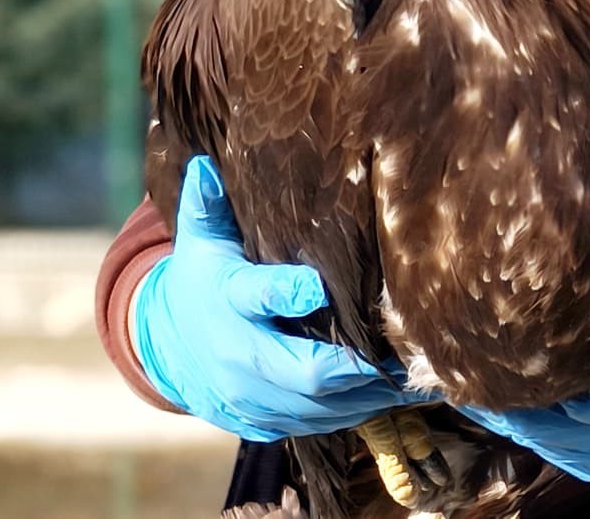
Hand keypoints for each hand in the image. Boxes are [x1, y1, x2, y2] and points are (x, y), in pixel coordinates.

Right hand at [132, 155, 426, 440]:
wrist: (171, 348)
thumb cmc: (203, 278)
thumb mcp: (201, 240)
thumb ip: (207, 205)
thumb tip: (205, 164)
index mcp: (227, 301)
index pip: (258, 296)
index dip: (287, 292)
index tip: (320, 287)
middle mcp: (238, 356)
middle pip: (304, 370)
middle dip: (357, 362)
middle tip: (407, 346)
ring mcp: (251, 399)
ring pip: (320, 406)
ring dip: (370, 390)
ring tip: (418, 371)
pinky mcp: (265, 423)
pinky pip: (319, 424)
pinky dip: (359, 409)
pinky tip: (395, 389)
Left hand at [458, 280, 589, 493]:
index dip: (558, 385)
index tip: (520, 352)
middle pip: (559, 428)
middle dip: (515, 398)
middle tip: (469, 360)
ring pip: (551, 444)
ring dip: (512, 416)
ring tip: (466, 379)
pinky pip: (559, 453)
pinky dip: (528, 429)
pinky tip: (497, 405)